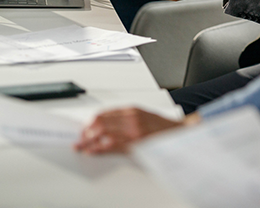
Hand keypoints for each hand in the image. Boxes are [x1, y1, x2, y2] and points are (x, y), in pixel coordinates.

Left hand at [74, 108, 199, 153]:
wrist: (179, 133)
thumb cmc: (162, 127)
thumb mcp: (143, 115)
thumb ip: (126, 118)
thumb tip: (105, 123)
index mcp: (132, 110)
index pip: (104, 114)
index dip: (91, 122)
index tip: (84, 129)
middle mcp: (131, 119)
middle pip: (100, 123)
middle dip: (86, 132)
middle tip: (80, 139)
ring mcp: (133, 131)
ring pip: (103, 134)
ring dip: (89, 141)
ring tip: (82, 146)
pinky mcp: (136, 144)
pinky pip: (112, 146)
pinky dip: (99, 149)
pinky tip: (92, 150)